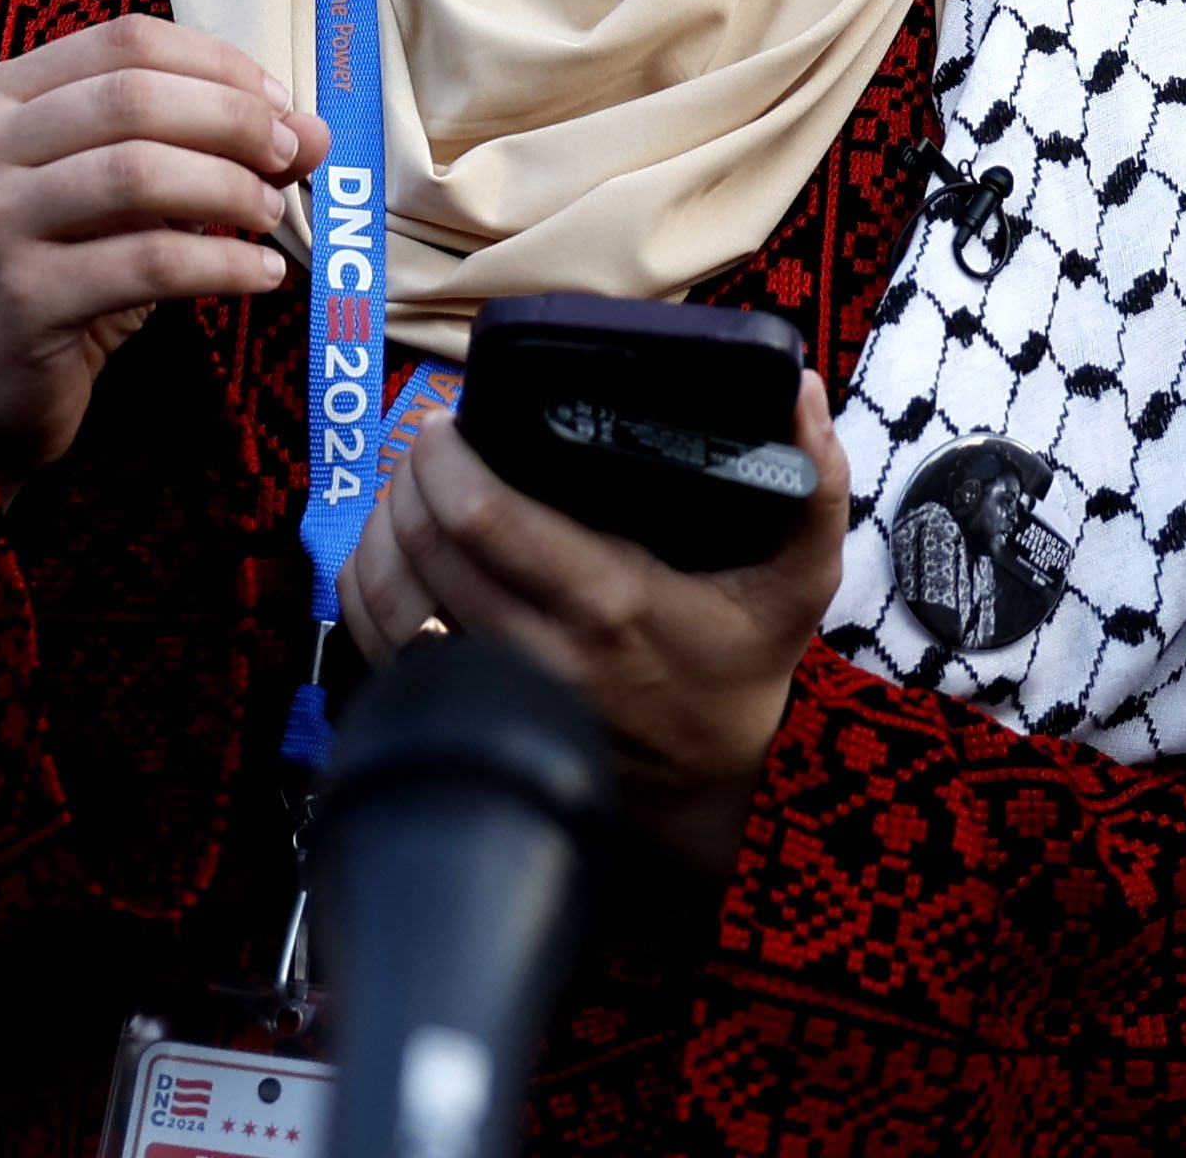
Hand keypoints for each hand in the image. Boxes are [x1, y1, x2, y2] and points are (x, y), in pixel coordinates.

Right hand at [0, 15, 309, 472]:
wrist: (0, 382)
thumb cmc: (72, 264)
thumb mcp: (137, 193)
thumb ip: (216, 148)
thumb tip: (313, 131)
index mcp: (1, 95)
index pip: (126, 41)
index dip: (216, 64)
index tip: (277, 104)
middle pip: (132, 98)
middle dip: (230, 121)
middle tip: (285, 157)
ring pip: (136, 175)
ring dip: (226, 188)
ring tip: (270, 214)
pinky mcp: (21, 298)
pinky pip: (146, 264)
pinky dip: (222, 263)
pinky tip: (261, 274)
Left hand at [336, 380, 846, 879]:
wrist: (715, 792)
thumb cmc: (745, 666)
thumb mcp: (800, 581)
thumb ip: (816, 486)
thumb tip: (806, 392)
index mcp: (612, 601)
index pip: (488, 519)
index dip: (447, 458)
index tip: (449, 419)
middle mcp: (541, 652)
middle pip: (428, 546)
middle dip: (411, 476)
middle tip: (428, 441)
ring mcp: (498, 694)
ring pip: (393, 597)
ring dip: (383, 526)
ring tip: (407, 485)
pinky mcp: (470, 721)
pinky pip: (383, 650)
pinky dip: (369, 589)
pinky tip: (389, 550)